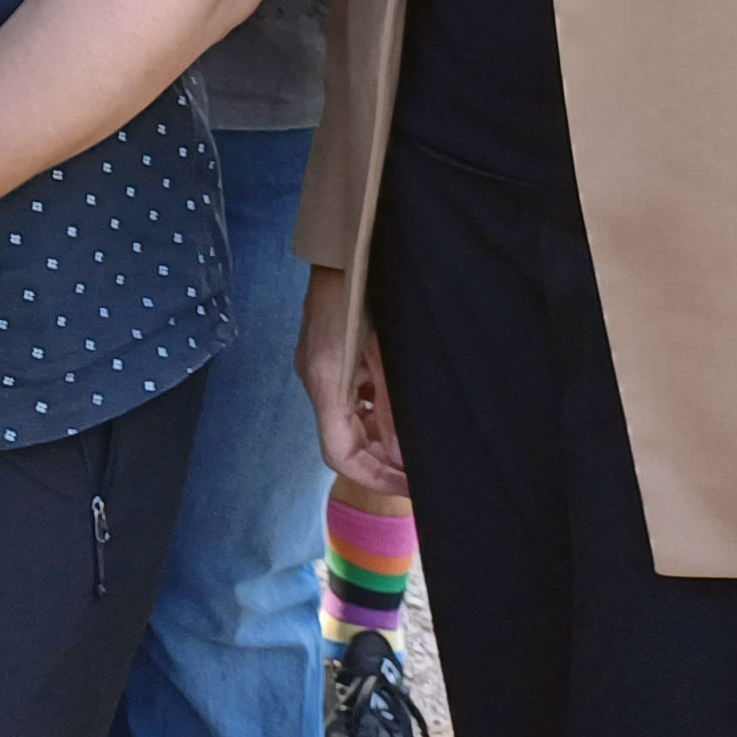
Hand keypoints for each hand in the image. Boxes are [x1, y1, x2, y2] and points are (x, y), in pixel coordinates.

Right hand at [296, 267, 407, 492]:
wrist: (343, 247)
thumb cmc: (366, 293)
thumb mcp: (386, 352)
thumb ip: (392, 405)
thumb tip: (403, 456)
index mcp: (326, 382)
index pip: (340, 455)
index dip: (374, 479)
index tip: (410, 489)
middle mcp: (315, 380)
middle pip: (343, 443)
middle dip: (381, 464)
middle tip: (421, 475)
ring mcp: (318, 368)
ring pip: (346, 423)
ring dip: (378, 441)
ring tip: (416, 450)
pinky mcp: (326, 357)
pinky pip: (348, 399)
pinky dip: (372, 415)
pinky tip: (398, 415)